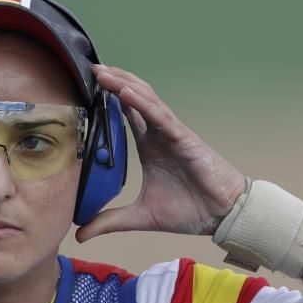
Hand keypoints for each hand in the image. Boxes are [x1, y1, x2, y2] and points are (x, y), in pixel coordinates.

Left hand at [76, 65, 246, 241]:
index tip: (85, 86)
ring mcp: (171, 133)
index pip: (126, 114)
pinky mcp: (184, 139)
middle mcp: (159, 134)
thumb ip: (109, 221)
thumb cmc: (189, 209)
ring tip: (102, 72)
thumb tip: (80, 234)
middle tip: (89, 69)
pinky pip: (161, 116)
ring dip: (124, 84)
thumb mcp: (140, 217)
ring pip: (145, 100)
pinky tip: (124, 91)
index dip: (108, 98)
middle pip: (133, 98)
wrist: (222, 215)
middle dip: (113, 82)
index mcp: (149, 145)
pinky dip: (142, 103)